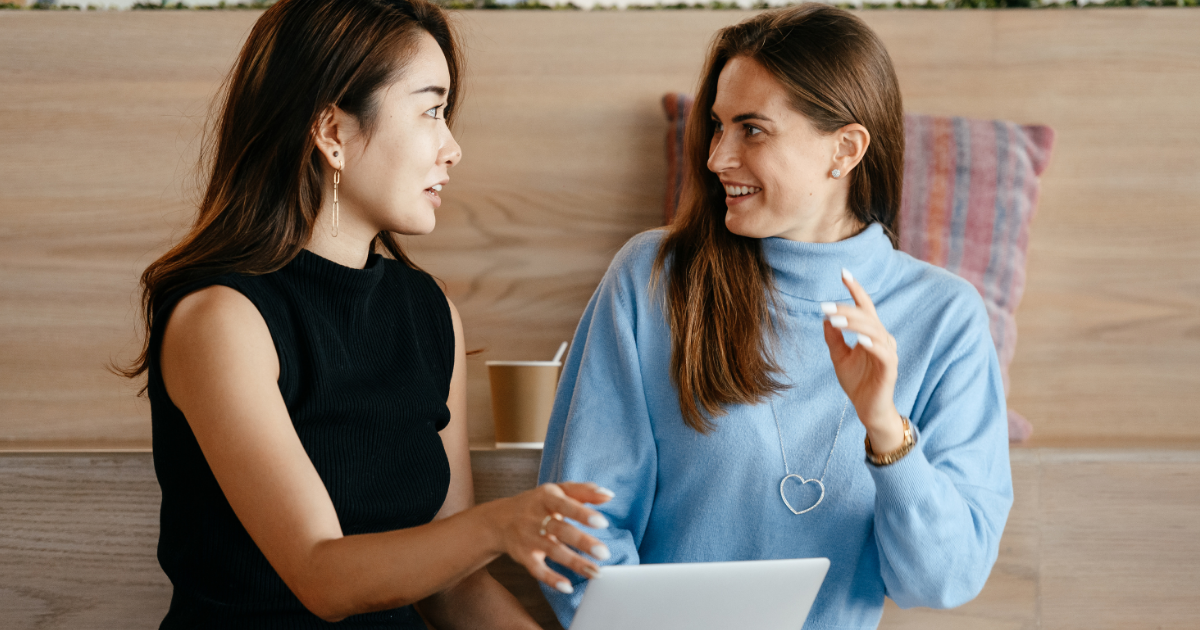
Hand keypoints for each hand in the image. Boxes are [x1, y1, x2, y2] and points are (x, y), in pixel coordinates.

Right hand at [490, 482, 612, 594]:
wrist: (498, 520)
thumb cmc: (536, 504)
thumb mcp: (556, 491)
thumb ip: (582, 491)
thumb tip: (608, 494)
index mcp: (546, 498)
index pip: (566, 505)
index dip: (583, 514)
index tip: (603, 523)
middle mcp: (536, 518)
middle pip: (561, 530)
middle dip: (583, 542)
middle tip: (604, 553)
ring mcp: (528, 538)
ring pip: (553, 551)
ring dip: (575, 563)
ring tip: (596, 572)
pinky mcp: (523, 556)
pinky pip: (537, 569)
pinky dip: (551, 579)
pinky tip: (568, 587)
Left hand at [821, 269, 905, 452]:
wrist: (867, 409)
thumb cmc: (857, 382)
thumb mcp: (839, 357)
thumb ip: (834, 338)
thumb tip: (825, 318)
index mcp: (871, 333)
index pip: (865, 307)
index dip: (855, 289)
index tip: (843, 272)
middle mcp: (883, 339)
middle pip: (867, 316)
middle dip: (847, 309)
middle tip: (826, 306)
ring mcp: (888, 353)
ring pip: (874, 331)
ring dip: (855, 324)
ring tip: (836, 321)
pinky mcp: (890, 369)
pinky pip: (883, 353)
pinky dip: (872, 344)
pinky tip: (860, 339)